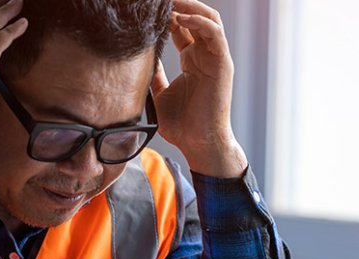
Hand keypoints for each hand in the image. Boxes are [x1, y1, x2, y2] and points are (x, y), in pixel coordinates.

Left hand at [152, 0, 246, 177]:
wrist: (199, 143)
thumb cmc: (181, 124)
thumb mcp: (158, 94)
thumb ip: (152, 74)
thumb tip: (136, 60)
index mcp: (192, 60)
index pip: (181, 27)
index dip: (167, 15)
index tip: (148, 9)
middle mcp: (205, 55)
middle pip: (196, 17)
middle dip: (179, 5)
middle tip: (159, 0)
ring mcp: (215, 58)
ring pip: (208, 18)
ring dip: (189, 6)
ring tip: (170, 2)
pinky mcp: (222, 64)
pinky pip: (214, 33)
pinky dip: (198, 21)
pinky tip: (180, 18)